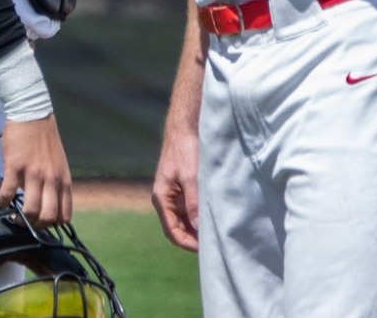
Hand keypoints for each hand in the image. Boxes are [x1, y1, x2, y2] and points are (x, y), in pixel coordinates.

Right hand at [0, 115, 72, 226]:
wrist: (32, 113)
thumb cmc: (44, 138)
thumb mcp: (58, 162)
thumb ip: (55, 181)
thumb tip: (46, 201)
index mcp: (63, 179)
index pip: (65, 214)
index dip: (53, 224)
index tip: (42, 222)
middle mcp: (51, 179)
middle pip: (49, 217)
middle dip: (36, 226)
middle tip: (26, 222)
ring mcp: (34, 174)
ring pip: (31, 209)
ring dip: (20, 218)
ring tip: (13, 214)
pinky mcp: (16, 167)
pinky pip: (8, 193)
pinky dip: (3, 201)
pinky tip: (1, 199)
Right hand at [151, 122, 200, 251]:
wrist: (186, 127)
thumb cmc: (185, 149)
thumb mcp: (191, 177)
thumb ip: (193, 202)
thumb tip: (197, 227)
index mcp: (162, 198)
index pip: (172, 231)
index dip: (187, 243)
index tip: (204, 249)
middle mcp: (167, 199)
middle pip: (178, 228)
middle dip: (193, 238)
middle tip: (212, 244)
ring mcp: (176, 194)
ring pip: (185, 220)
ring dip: (197, 228)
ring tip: (215, 233)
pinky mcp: (185, 188)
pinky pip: (191, 209)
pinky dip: (200, 216)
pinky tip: (213, 217)